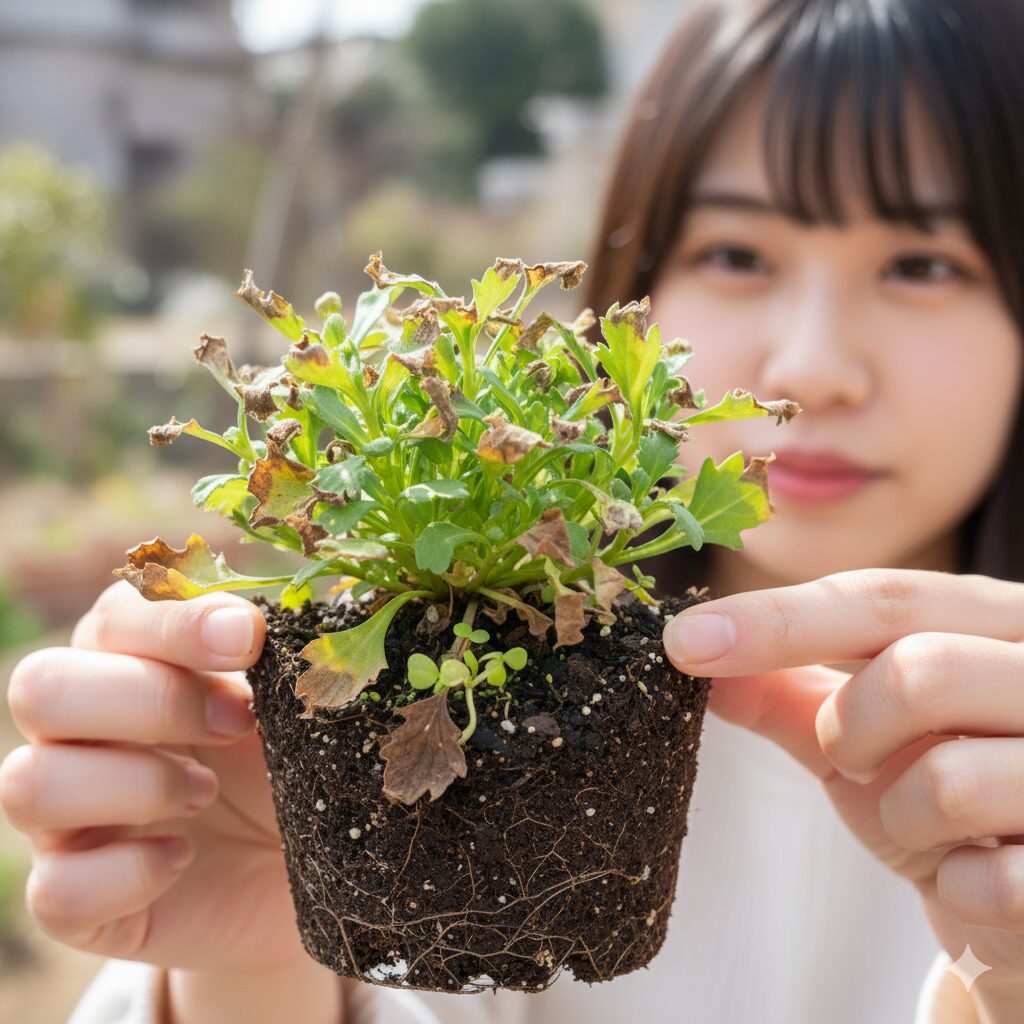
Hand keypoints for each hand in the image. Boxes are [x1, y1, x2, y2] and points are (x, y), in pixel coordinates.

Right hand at [0, 580, 304, 974]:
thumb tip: (252, 622)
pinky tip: (182, 858)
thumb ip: (272, 658)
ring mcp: (70, 821)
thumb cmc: (298, 766)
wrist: (313, 869)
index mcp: (134, 666)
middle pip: (40, 687)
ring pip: (27, 784)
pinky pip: (55, 891)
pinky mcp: (80, 903)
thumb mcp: (295, 707)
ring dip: (136, 782)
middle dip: (150, 700)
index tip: (250, 640)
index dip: (175, 622)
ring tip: (206, 791)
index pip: (112, 616)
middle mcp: (83, 735)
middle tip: (237, 722)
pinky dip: (129, 873)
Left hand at [662, 569, 1023, 1007]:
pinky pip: (992, 880)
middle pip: (921, 671)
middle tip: (857, 759)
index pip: (882, 599)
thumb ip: (785, 691)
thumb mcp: (861, 735)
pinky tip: (975, 877)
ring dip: (901, 816)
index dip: (775, 619)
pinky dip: (955, 886)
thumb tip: (690, 651)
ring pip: (950, 777)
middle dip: (851, 730)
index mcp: (999, 622)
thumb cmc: (945, 801)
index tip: (682, 642)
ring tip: (925, 823)